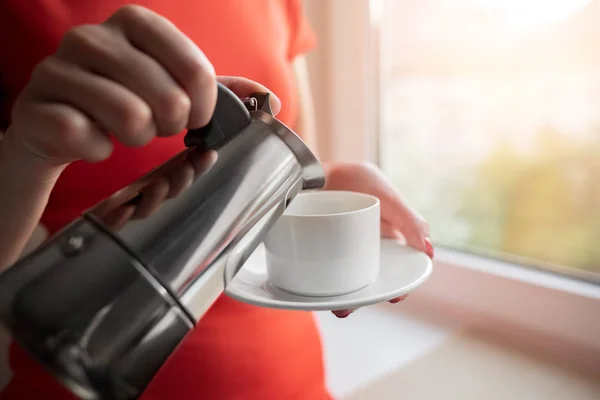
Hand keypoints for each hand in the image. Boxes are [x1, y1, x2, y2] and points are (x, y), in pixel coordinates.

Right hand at [6, 5, 279, 168]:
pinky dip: (98, 151)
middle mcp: (93, 37)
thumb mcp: (171, 86)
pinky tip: (90, 139)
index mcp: (136, 23)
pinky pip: (88, 140)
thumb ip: (219, 91)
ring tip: (125, 130)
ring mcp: (58, 69)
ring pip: (130, 120)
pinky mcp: (35, 106)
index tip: (198, 119)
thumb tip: (269, 100)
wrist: (58, 121)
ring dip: (136, 139)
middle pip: (168, 99)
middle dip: (170, 125)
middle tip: (156, 125)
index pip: (196, 70)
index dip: (205, 107)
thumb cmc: (124, 99)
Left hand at [322, 161, 433, 317]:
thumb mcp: (387, 197)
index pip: (399, 269)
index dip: (400, 285)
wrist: (320, 169)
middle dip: (364, 298)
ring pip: (345, 283)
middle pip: (370, 281)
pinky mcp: (317, 252)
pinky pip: (320, 275)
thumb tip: (430, 251)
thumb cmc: (358, 180)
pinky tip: (315, 293)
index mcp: (387, 240)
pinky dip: (319, 285)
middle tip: (351, 307)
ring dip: (341, 298)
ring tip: (337, 306)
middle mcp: (365, 250)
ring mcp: (340, 252)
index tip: (395, 296)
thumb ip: (410, 221)